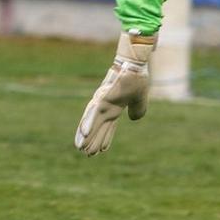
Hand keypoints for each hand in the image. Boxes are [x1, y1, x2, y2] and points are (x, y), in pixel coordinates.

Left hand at [74, 32, 156, 155]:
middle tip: (86, 154)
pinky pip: (93, 113)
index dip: (105, 139)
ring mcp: (102, 102)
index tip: (101, 151)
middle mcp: (106, 107)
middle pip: (98, 128)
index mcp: (115, 108)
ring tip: (80, 148)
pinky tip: (84, 133)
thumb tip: (133, 119)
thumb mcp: (140, 99)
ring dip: (86, 135)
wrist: (135, 65)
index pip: (109, 127)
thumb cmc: (137, 78)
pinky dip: (88, 123)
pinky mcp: (101, 98)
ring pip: (92, 123)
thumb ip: (137, 110)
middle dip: (93, 141)